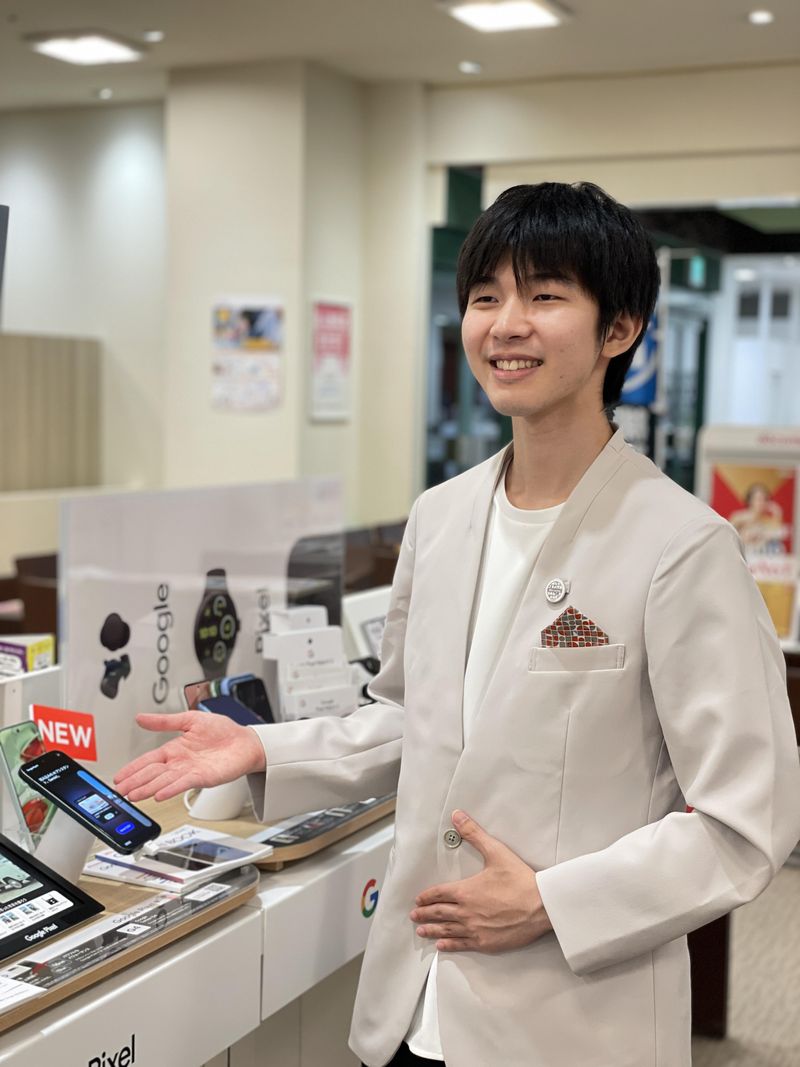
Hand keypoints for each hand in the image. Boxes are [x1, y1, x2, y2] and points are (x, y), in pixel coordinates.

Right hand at [113, 711, 265, 801]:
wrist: (246, 741)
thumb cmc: (223, 731)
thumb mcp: (190, 719)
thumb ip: (165, 721)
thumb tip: (141, 717)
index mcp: (174, 749)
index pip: (148, 760)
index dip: (133, 768)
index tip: (118, 777)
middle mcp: (180, 763)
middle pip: (152, 773)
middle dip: (135, 782)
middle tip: (119, 792)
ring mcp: (190, 771)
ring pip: (164, 781)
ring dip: (148, 789)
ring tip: (133, 796)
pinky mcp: (202, 777)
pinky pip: (183, 784)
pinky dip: (170, 789)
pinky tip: (158, 795)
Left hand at [411, 810, 551, 952]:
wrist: (541, 906)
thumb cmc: (520, 880)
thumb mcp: (496, 852)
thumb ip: (474, 834)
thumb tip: (457, 817)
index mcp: (465, 891)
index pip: (439, 893)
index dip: (427, 896)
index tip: (419, 899)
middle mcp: (466, 911)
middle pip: (439, 913)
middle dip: (424, 914)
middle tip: (414, 915)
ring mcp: (475, 929)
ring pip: (447, 930)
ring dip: (432, 930)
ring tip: (422, 931)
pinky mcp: (486, 943)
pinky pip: (462, 944)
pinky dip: (449, 945)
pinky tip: (442, 945)